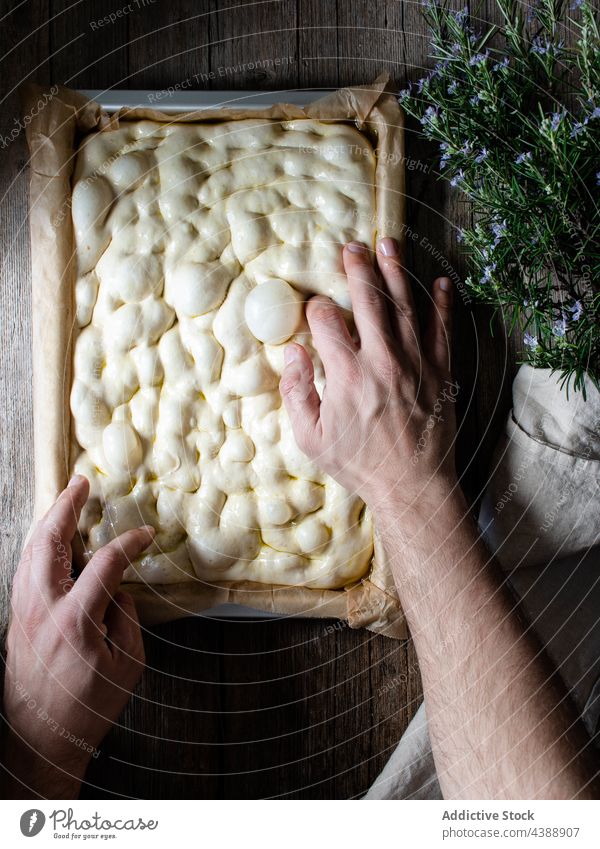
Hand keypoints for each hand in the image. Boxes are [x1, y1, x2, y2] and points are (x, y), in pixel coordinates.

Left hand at [2, 476, 152, 797]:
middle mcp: (42, 608)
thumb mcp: (127, 664)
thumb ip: (125, 618)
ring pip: (29, 551)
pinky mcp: (16, 617)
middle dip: (65, 507)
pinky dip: (38, 545)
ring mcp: (23, 611)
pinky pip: (24, 568)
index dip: (128, 544)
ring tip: (65, 502)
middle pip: (48, 542)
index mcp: (74, 620)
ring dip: (48, 522)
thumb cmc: (87, 706)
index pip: (105, 565)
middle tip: (81, 485)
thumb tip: (117, 589)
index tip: (144, 535)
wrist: (38, 736)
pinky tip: (49, 540)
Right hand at [280, 238, 457, 516]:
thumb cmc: (359, 464)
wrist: (412, 485)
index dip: (316, 309)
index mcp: (346, 375)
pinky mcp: (439, 371)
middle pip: (368, 301)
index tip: (315, 308)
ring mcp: (414, 363)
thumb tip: (292, 353)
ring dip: (396, 272)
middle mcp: (381, 360)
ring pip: (404, 306)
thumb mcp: (311, 438)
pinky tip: (441, 283)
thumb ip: (296, 392)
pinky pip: (442, 330)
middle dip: (358, 269)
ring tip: (389, 244)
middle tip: (353, 247)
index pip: (326, 322)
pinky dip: (442, 305)